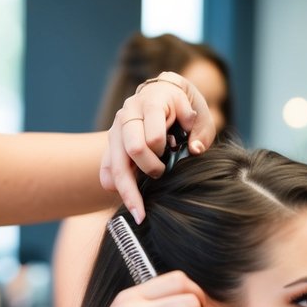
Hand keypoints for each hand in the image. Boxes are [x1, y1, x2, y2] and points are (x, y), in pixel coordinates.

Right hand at [100, 72, 216, 223]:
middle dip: (149, 169)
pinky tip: (129, 199)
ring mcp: (115, 130)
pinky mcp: (110, 145)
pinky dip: (115, 187)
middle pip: (131, 151)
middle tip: (161, 174)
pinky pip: (106, 171)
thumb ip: (201, 130)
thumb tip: (195, 150)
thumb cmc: (183, 106)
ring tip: (140, 214)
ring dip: (128, 191)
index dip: (163, 150)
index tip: (172, 150)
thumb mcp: (199, 111)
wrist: (160, 93)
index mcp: (151, 103)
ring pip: (114, 166)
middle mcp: (128, 115)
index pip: (153, 136)